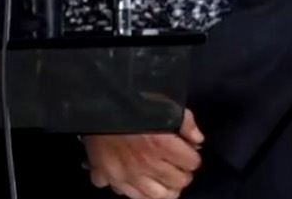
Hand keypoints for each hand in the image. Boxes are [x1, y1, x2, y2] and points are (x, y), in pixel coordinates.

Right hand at [84, 110, 203, 198]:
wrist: (94, 101)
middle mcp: (147, 163)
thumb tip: (197, 140)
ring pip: (158, 196)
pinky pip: (131, 196)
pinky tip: (138, 182)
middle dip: (180, 173)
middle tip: (174, 165)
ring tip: (161, 179)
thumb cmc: (129, 101)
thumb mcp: (162, 103)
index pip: (193, 163)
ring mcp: (128, 173)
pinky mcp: (110, 177)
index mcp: (162, 143)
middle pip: (179, 182)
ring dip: (163, 188)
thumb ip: (184, 121)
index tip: (184, 151)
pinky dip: (137, 192)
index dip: (191, 156)